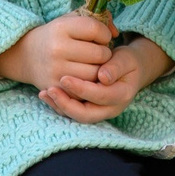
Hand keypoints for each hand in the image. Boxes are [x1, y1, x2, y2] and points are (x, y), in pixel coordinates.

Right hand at [0, 11, 113, 91]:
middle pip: (100, 54)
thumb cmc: (57, 36)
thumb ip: (97, 19)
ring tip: (93, 64)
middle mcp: (57, 48)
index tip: (101, 37)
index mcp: (61, 27)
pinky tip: (85, 76)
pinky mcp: (55, 86)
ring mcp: (55, 69)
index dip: (104, 34)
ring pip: (95, 74)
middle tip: (98, 53)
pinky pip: (83, 89)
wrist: (27, 55)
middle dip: (104, 53)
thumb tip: (115, 33)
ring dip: (100, 70)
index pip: (96, 29)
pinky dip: (88, 84)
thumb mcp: (72, 20)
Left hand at [45, 36, 172, 123]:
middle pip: (86, 115)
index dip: (82, 89)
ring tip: (44, 92)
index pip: (100, 96)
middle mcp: (111, 108)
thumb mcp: (126, 59)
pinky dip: (59, 104)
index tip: (65, 78)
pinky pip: (72, 111)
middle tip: (50, 90)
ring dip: (59, 106)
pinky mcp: (89, 109)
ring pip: (77, 116)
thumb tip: (103, 77)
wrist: (130, 69)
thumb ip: (116, 67)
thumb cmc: (127, 61)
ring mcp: (100, 111)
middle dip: (66, 104)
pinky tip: (45, 93)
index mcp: (121, 95)